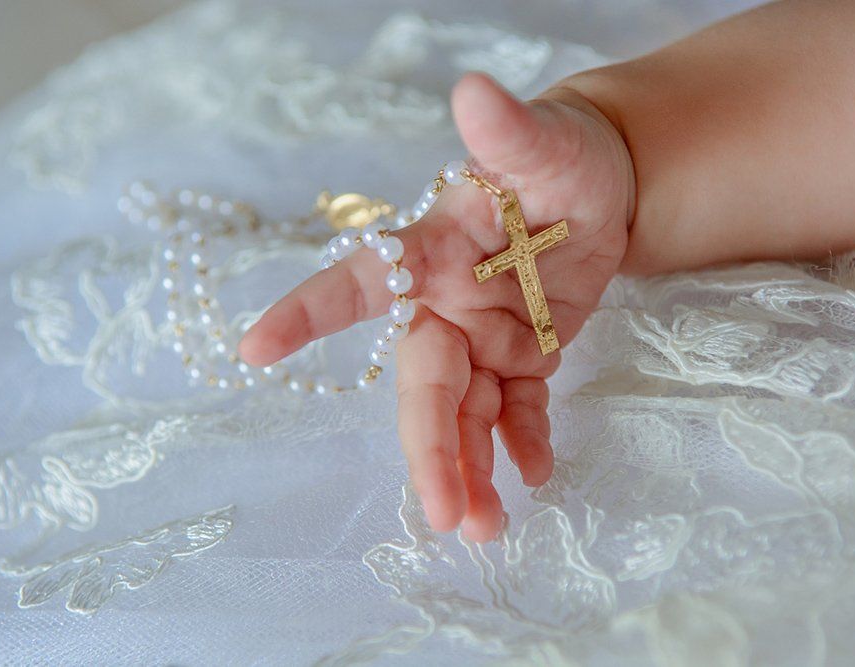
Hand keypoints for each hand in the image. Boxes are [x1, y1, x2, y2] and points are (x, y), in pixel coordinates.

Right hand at [238, 72, 632, 541]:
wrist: (602, 189)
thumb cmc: (557, 156)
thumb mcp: (542, 142)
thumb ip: (507, 129)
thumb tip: (474, 91)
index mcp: (430, 252)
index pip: (357, 282)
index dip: (305, 313)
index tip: (252, 349)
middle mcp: (444, 304)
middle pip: (423, 384)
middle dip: (428, 448)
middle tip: (442, 513)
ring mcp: (484, 338)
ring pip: (465, 414)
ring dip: (470, 469)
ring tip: (482, 527)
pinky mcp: (526, 357)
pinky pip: (517, 409)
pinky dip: (524, 443)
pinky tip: (536, 473)